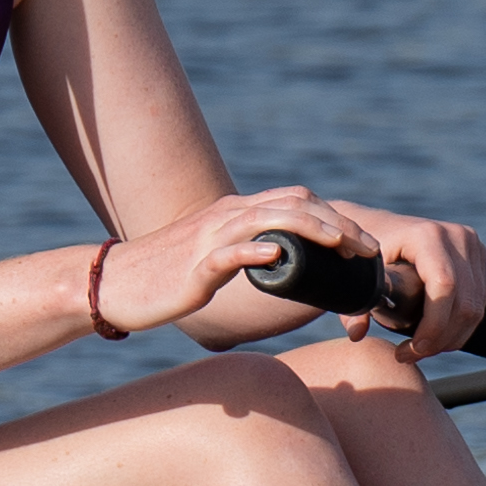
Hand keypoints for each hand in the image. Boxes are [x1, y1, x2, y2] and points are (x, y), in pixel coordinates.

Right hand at [127, 187, 485, 355]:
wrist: (115, 284)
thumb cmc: (168, 277)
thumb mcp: (219, 258)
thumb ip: (251, 254)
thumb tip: (286, 268)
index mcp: (238, 213)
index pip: (298, 201)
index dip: (337, 217)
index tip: (366, 243)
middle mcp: (229, 216)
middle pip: (295, 204)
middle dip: (339, 223)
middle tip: (370, 251)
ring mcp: (211, 238)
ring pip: (269, 220)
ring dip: (312, 229)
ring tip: (344, 246)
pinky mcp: (194, 266)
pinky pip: (228, 253)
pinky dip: (255, 252)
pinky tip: (278, 257)